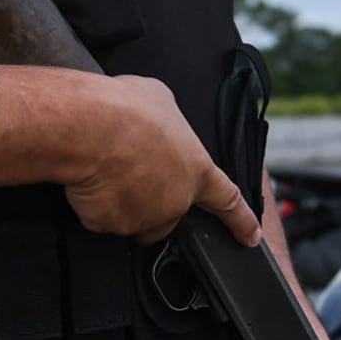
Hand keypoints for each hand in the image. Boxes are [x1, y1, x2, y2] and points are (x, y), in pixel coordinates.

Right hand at [64, 74, 260, 245]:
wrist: (91, 127)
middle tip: (130, 170)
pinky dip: (96, 204)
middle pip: (168, 213)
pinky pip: (102, 218)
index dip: (241, 221)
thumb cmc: (128, 108)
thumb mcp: (163, 101)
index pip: (228, 201)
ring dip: (125, 204)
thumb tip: (160, 125)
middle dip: (152, 200)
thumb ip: (171, 125)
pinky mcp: (110, 225)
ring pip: (134, 220)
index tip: (250, 238)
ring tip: (108, 170)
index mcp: (197, 170)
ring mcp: (143, 218)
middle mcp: (176, 201)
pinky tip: (91, 178)